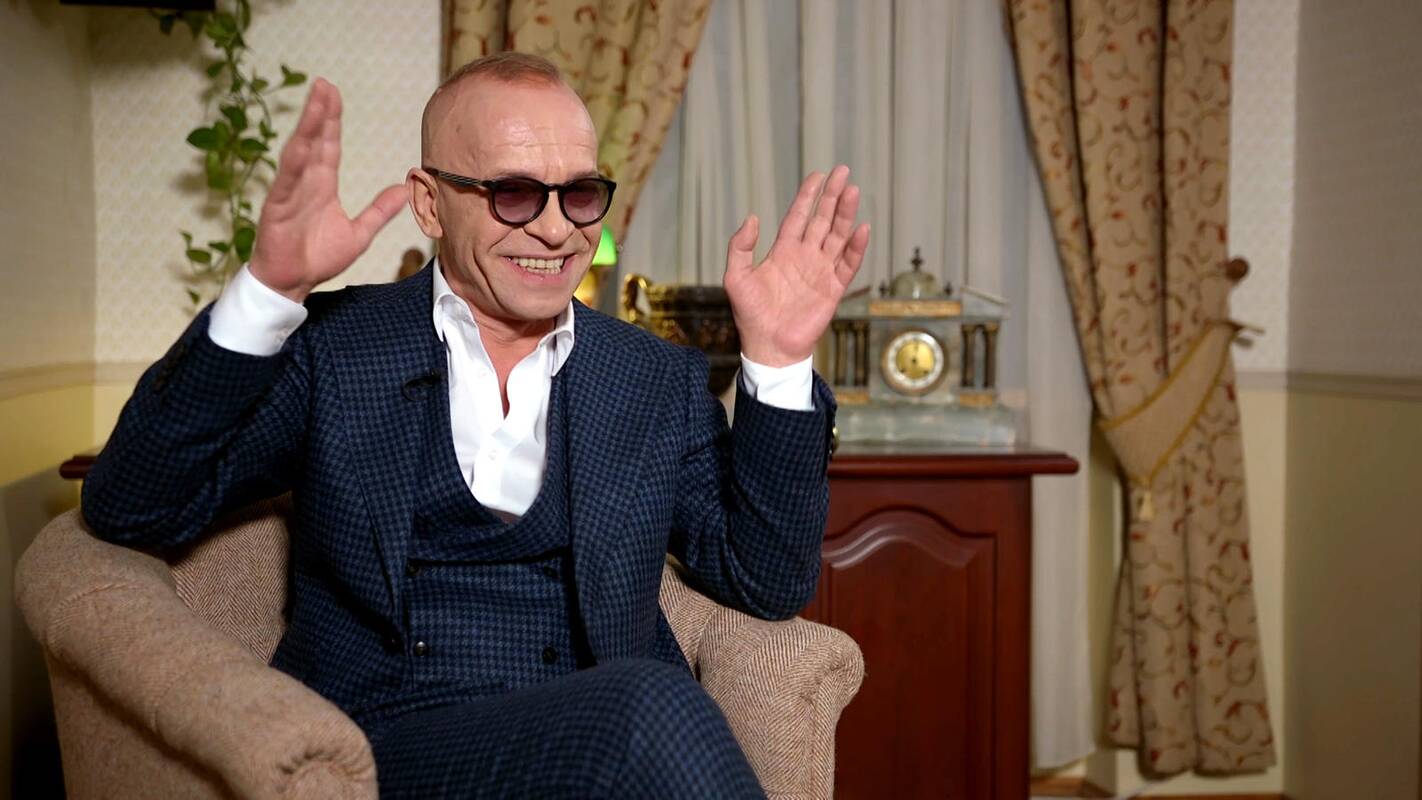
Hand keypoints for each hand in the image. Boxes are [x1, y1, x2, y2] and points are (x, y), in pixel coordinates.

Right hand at [249, 79, 407, 302]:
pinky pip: (286, 183)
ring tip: (314, 103)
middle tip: (324, 84)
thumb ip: (379, 211)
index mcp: (322, 185)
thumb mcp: (359, 233)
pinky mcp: (277, 209)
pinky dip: (294, 164)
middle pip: (314, 141)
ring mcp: (290, 194)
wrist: (292, 283)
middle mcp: (305, 183)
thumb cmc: (317, 257)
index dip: (331, 120)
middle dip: (319, 113)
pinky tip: (302, 144)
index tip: (334, 94)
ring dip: (307, 128)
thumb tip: (404, 190)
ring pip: (299, 154)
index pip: (329, 146)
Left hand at [723, 165, 870, 366]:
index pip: (799, 216)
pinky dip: (856, 248)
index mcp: (783, 251)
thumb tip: (753, 218)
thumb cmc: (750, 315)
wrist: (768, 347)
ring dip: (846, 215)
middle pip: (823, 220)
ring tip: (853, 191)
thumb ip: (740, 247)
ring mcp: (821, 272)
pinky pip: (848, 265)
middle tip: (843, 172)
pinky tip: (861, 229)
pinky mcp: (833, 290)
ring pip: (838, 237)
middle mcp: (805, 257)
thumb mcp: (736, 277)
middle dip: (832, 196)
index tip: (818, 175)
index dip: (808, 196)